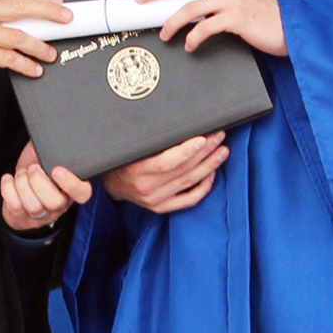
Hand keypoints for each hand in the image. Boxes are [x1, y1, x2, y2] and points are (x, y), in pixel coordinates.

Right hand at [0, 0, 71, 88]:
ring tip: (50, 53)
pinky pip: (8, 57)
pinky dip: (25, 64)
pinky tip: (34, 69)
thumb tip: (21, 19)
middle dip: (48, 12)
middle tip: (67, 18)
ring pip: (18, 34)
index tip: (57, 3)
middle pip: (21, 7)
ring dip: (39, 45)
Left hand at [1, 141, 92, 232]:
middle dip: (38, 180)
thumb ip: (56, 146)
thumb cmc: (39, 167)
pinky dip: (8, 188)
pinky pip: (15, 206)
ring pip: (34, 206)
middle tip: (33, 168)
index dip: (70, 183)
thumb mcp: (50, 154)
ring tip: (22, 174)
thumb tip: (54, 129)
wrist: (21, 188)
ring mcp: (42, 213)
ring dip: (22, 185)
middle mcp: (60, 203)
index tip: (56, 170)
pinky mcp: (23, 217)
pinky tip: (10, 179)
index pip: (82, 193)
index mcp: (72, 187)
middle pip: (55, 202)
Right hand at [102, 132, 228, 212]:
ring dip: (209, 165)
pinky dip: (203, 187)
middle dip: (205, 151)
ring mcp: (155, 199)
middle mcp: (146, 187)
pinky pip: (188, 199)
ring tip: (222, 151)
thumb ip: (148, 140)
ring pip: (189, 181)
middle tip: (218, 136)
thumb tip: (173, 125)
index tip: (202, 137)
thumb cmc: (120, 161)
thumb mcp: (128, 148)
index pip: (166, 162)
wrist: (110, 186)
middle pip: (183, 169)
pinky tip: (212, 173)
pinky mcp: (161, 207)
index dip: (186, 150)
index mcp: (135, 169)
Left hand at [135, 0, 287, 55]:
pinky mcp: (237, 16)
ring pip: (189, 7)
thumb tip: (183, 4)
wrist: (292, 26)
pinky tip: (190, 45)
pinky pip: (204, 27)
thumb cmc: (263, 14)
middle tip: (140, 3)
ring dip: (171, 22)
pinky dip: (193, 38)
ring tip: (165, 34)